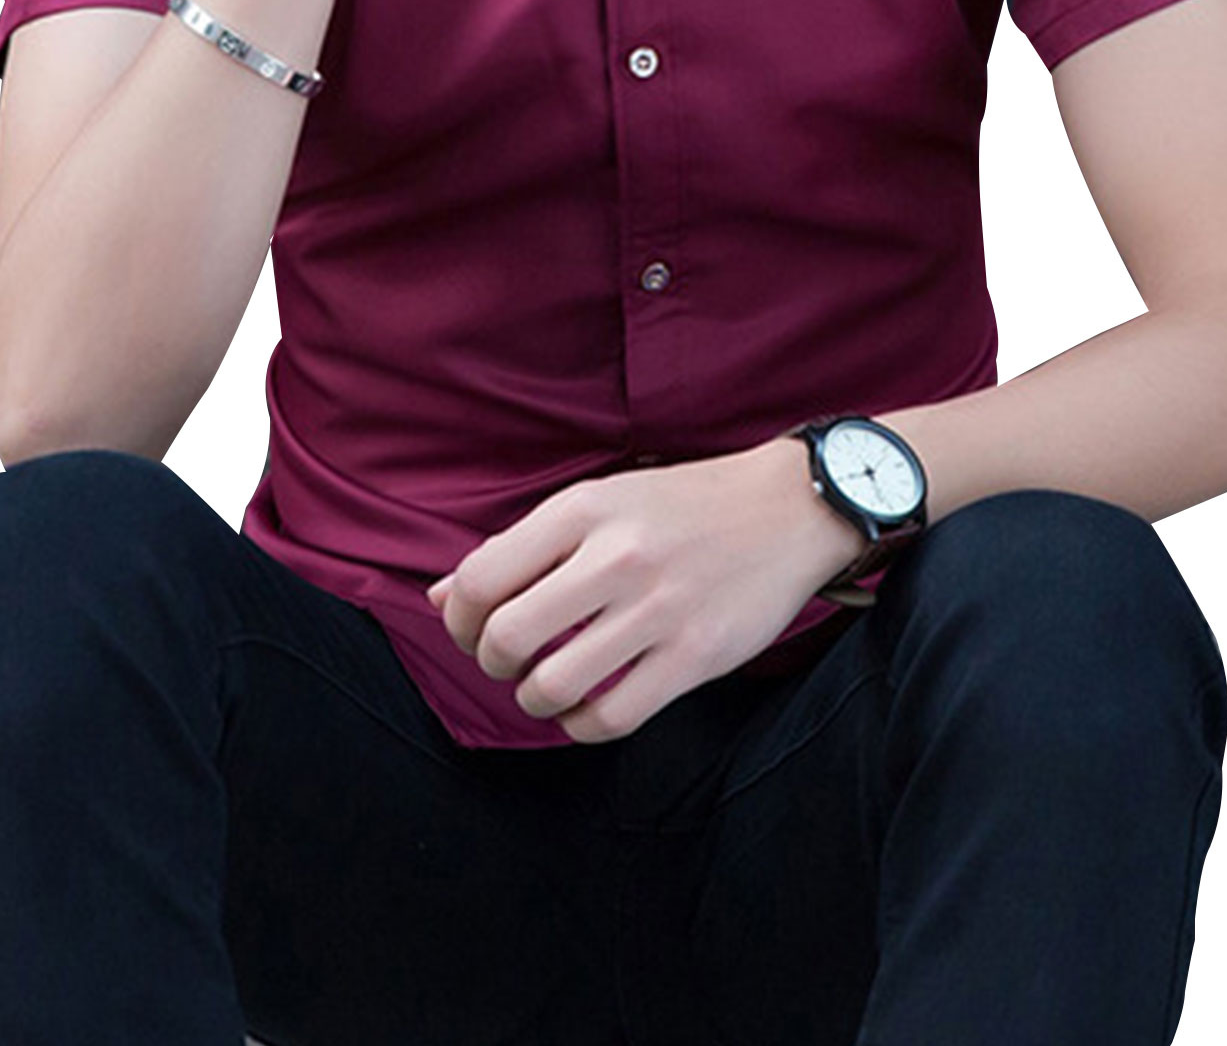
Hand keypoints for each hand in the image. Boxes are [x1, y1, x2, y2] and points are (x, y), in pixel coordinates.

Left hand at [424, 436, 860, 743]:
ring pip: (553, 685)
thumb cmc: (680, 505)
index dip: (458, 618)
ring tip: (546, 684)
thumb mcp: (597, 501)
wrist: (788, 508)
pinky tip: (584, 708)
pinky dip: (581, 725)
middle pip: (507, 637)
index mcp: (583, 509)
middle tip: (506, 661)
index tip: (470, 629)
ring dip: (533, 698)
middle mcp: (617, 557)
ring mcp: (659, 609)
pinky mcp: (696, 656)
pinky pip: (612, 717)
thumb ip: (520, 547)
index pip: (480, 578)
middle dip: (490, 662)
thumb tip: (438, 598)